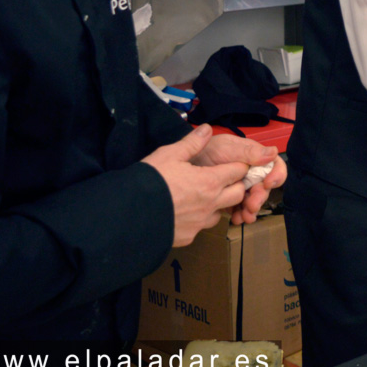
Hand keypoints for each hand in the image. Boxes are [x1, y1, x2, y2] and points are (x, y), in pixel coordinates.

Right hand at [142, 125, 250, 246]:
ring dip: (217, 205)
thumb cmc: (150, 180)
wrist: (127, 213)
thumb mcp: (169, 154)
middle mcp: (210, 204)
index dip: (239, 166)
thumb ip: (192, 143)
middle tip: (222, 179)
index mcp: (210, 182)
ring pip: (220, 213)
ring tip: (202, 198)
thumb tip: (207, 129)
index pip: (238, 171)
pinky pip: (200, 227)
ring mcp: (199, 223)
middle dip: (235, 185)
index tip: (235, 163)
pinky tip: (185, 214)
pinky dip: (198, 220)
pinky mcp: (188, 237)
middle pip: (238, 194)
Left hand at [191, 130, 287, 223]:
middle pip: (263, 186)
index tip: (269, 183)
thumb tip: (273, 153)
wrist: (177, 168)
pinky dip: (240, 215)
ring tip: (245, 216)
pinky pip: (239, 208)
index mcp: (251, 157)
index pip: (272, 165)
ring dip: (252, 208)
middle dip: (261, 197)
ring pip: (253, 199)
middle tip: (252, 205)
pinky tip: (235, 219)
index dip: (276, 174)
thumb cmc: (201, 152)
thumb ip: (248, 151)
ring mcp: (238, 186)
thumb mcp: (224, 148)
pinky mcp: (227, 199)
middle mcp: (247, 172)